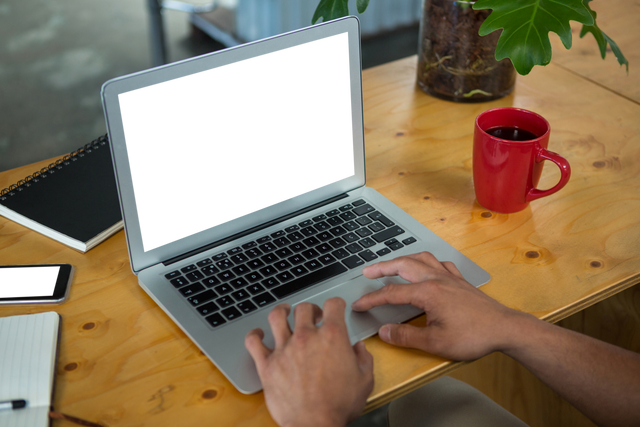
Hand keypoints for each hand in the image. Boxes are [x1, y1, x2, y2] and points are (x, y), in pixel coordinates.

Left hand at [245, 298, 373, 426]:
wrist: (314, 424)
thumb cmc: (338, 406)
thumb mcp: (364, 380)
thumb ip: (363, 358)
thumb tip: (359, 348)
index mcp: (332, 337)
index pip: (333, 305)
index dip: (336, 304)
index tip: (335, 308)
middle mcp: (306, 337)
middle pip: (304, 308)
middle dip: (310, 309)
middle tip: (312, 316)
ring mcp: (284, 349)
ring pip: (276, 317)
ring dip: (281, 311)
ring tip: (284, 312)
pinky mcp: (267, 364)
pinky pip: (253, 342)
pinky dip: (254, 335)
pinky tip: (258, 334)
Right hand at [351, 252, 529, 360]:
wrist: (504, 329)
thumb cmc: (473, 336)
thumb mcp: (435, 342)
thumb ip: (406, 336)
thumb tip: (384, 332)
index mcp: (428, 293)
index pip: (391, 293)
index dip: (372, 299)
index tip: (359, 305)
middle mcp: (437, 279)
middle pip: (403, 265)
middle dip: (382, 267)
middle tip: (368, 271)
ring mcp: (450, 278)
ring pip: (422, 258)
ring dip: (404, 259)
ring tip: (393, 264)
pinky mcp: (460, 282)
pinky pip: (440, 263)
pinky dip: (428, 262)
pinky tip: (427, 268)